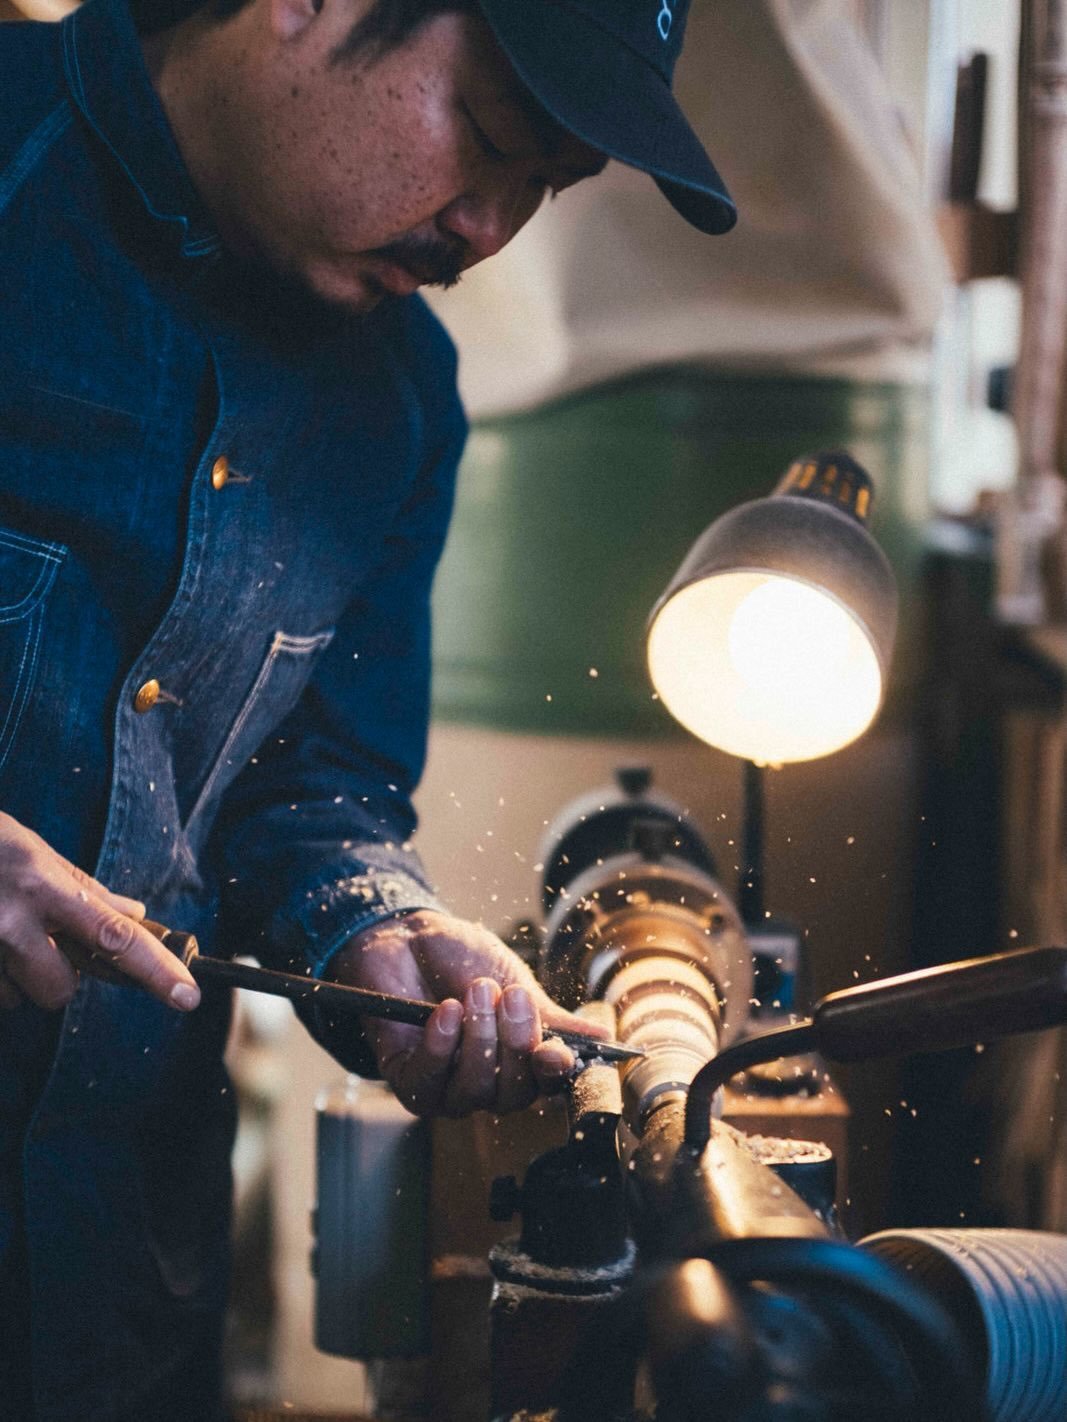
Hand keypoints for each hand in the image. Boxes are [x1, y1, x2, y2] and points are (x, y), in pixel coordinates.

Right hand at [0, 812, 200, 1011]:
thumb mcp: (38, 854)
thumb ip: (87, 890)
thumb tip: (136, 915)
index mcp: (45, 888)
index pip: (115, 936)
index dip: (156, 969)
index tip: (188, 996)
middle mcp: (13, 921)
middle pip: (61, 990)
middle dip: (58, 977)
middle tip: (41, 943)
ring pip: (18, 997)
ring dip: (16, 977)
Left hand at [330, 909, 605, 1116]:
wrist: (408, 936)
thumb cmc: (462, 961)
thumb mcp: (514, 983)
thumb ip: (551, 1018)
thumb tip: (603, 1037)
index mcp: (518, 1063)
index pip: (544, 1085)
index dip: (552, 1073)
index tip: (555, 1051)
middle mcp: (484, 1084)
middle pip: (511, 1094)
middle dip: (514, 1044)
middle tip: (510, 996)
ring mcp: (445, 1087)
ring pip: (472, 1090)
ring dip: (478, 1038)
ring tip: (475, 991)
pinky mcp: (407, 1079)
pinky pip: (428, 1082)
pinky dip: (441, 1046)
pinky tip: (445, 1012)